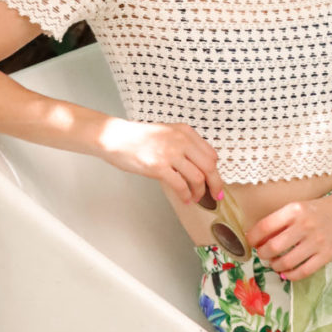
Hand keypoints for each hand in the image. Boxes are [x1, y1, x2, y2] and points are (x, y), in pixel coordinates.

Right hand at [96, 117, 222, 204]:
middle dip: (215, 184)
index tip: (215, 181)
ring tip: (196, 198)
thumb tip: (199, 165)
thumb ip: (184, 144)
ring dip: (200, 192)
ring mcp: (170, 153)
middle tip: (215, 196)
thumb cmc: (139, 138)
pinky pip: (180, 185)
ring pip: (198, 177)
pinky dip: (186, 195)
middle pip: (210, 166)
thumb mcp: (167, 133)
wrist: (116, 137)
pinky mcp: (158, 167)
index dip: (216, 171)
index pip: (211, 154)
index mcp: (185, 132)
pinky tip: (185, 199)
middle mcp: (181, 140)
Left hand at [248, 189, 331, 282]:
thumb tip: (258, 239)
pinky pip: (303, 271)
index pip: (265, 226)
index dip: (253, 237)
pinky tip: (287, 272)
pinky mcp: (327, 255)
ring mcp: (317, 242)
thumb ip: (280, 221)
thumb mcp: (299, 208)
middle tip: (263, 254)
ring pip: (286, 262)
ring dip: (275, 266)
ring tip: (275, 263)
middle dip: (263, 254)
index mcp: (295, 210)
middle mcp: (305, 225)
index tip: (251, 242)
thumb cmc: (319, 209)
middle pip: (273, 247)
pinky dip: (290, 275)